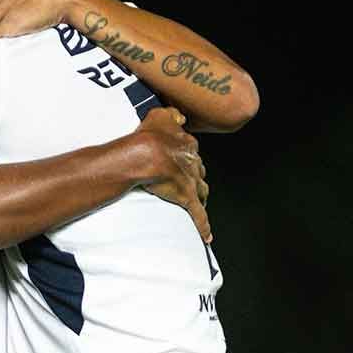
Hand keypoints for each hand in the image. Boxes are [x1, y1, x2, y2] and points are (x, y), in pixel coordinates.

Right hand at [135, 108, 211, 241]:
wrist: (145, 154)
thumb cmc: (149, 135)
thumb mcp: (160, 115)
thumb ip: (172, 115)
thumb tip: (180, 117)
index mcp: (187, 145)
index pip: (192, 152)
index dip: (188, 158)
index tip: (183, 161)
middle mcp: (193, 163)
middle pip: (199, 172)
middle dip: (196, 177)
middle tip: (191, 183)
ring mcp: (192, 182)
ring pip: (202, 191)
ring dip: (201, 197)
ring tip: (199, 203)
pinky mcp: (188, 198)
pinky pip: (199, 215)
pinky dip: (204, 226)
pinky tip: (207, 237)